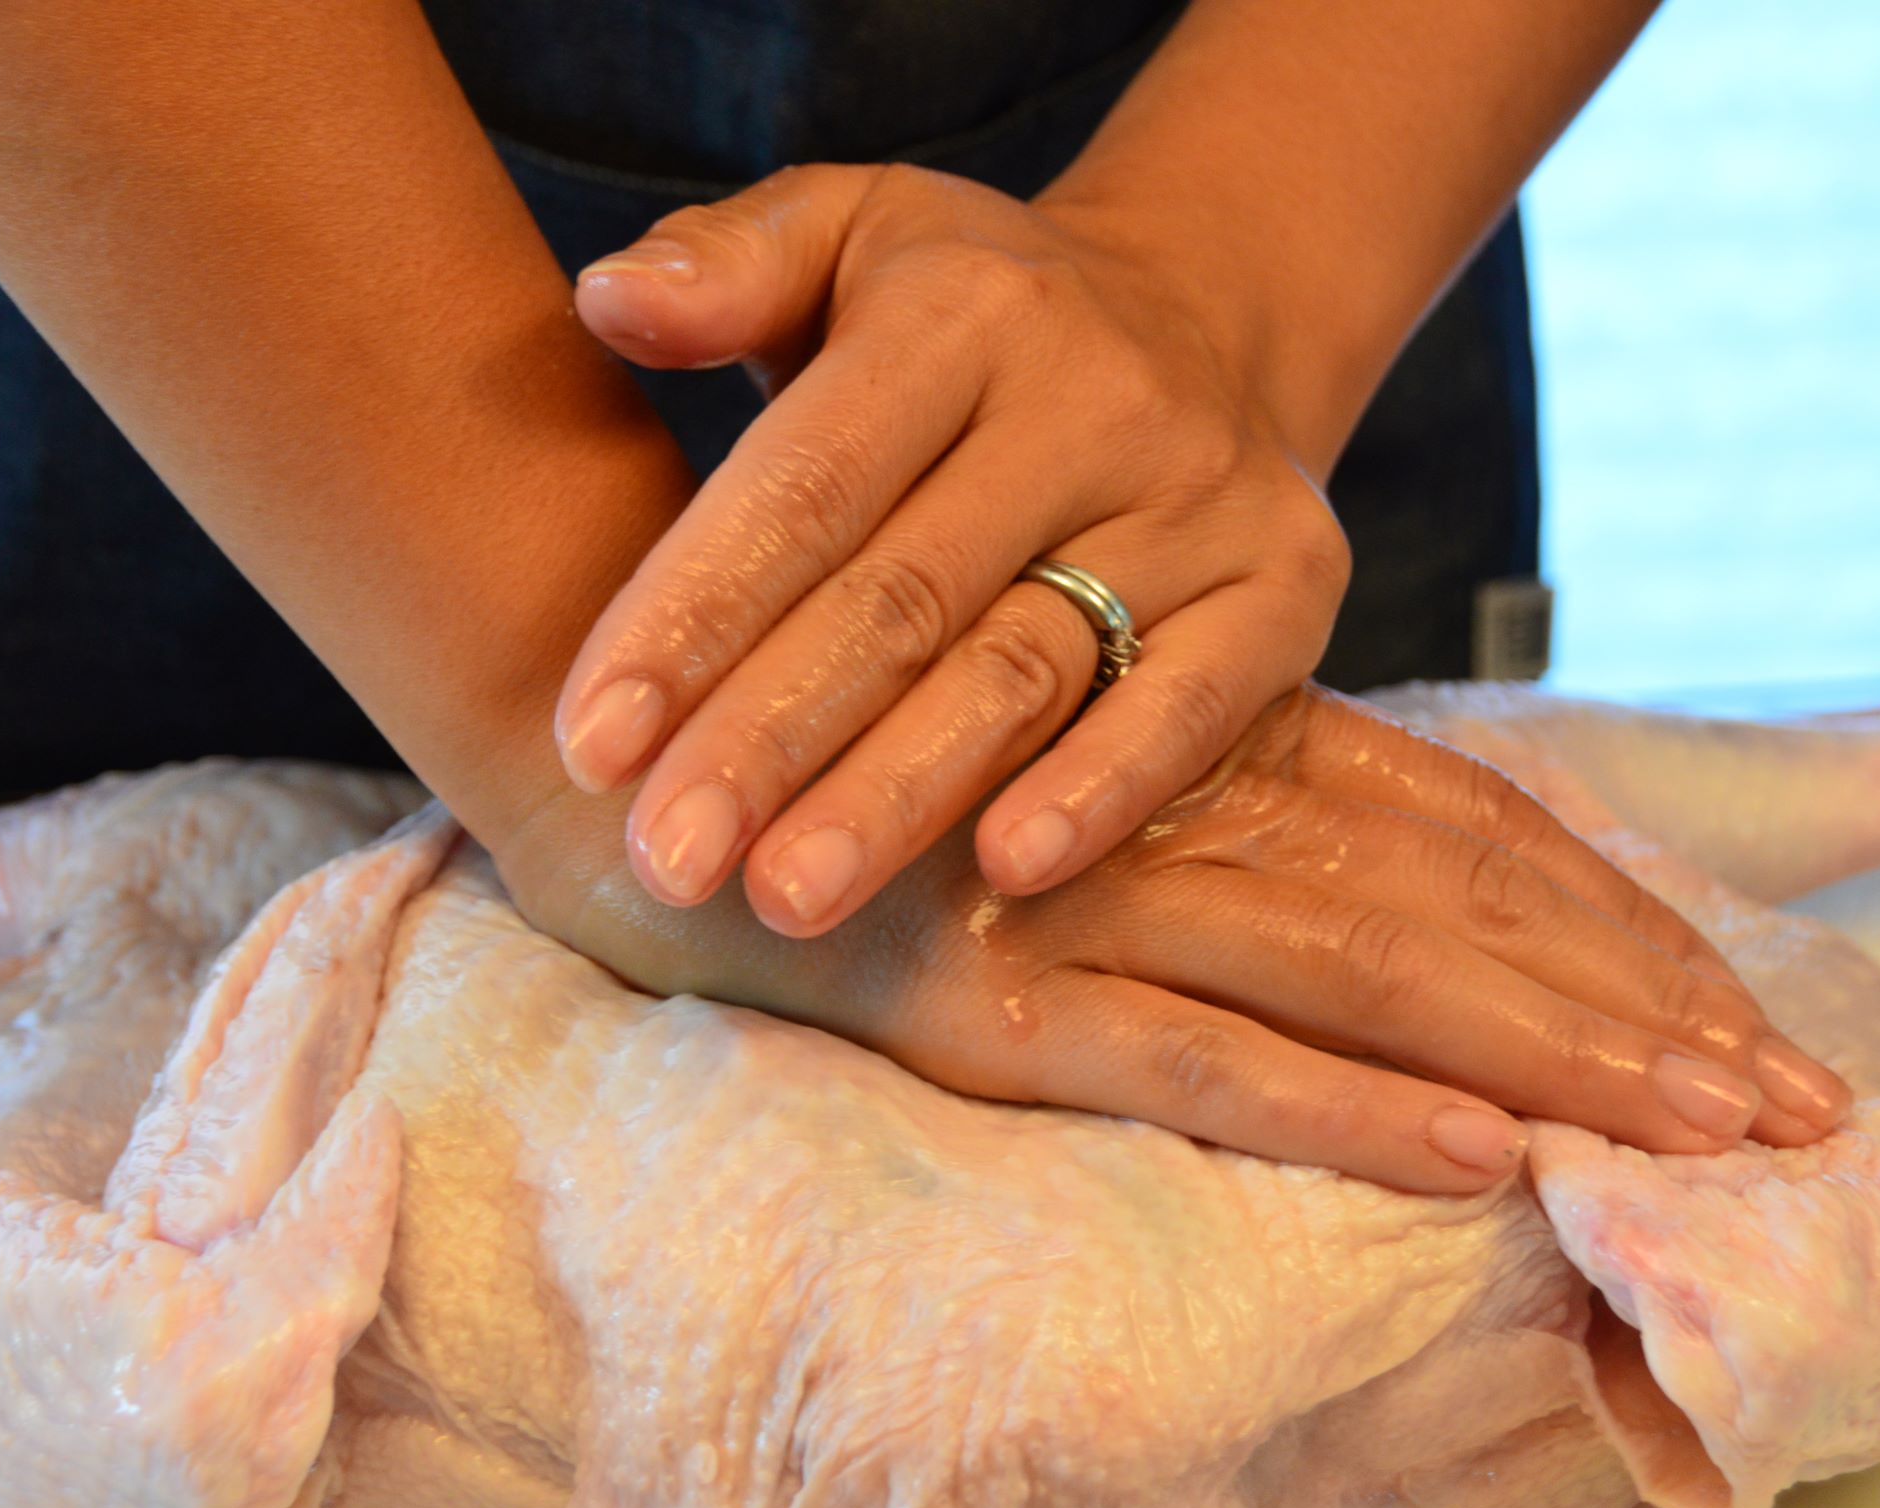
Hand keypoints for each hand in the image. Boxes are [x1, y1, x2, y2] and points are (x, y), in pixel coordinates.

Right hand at [501, 687, 1852, 1193]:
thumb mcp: (1038, 746)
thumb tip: (1332, 877)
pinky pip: (1194, 1058)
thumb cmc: (834, 745)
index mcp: (1201, 741)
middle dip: (1633, 1007)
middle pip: (1457, 904)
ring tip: (1699, 1138)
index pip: (1458, 821)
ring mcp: (1081, 896)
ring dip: (1547, 1057)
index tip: (1736, 998)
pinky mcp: (983, 994)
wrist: (619, 733)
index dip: (1605, 910)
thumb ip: (1180, 785)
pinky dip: (1340, 1103)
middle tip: (1793, 1107)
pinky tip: (1473, 1148)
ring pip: (1366, 976)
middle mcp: (1171, 804)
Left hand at [556, 162, 1346, 936]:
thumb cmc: (970, 315)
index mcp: (960, 311)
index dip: (693, 614)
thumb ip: (727, 266)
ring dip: (898, 796)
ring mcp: (1203, 497)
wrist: (1206, 315)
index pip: (807, 481)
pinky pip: (1192, 705)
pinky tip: (1008, 872)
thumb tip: (608, 300)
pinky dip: (1104, 790)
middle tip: (668, 860)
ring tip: (784, 899)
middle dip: (770, 738)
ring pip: (1025, 670)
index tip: (591, 742)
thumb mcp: (851, 236)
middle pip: (903, 596)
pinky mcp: (1288, 586)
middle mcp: (1095, 397)